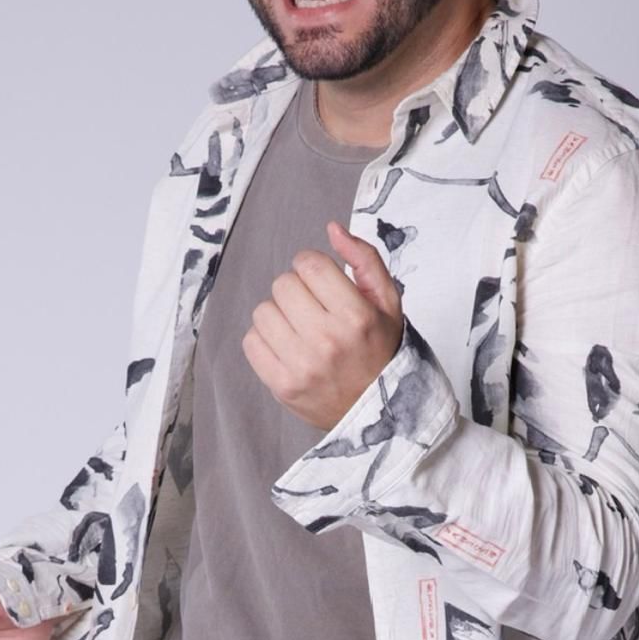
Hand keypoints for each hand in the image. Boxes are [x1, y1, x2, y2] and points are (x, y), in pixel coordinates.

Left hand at [242, 221, 402, 430]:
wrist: (378, 410)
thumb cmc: (381, 349)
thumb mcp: (388, 301)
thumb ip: (364, 258)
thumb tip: (332, 228)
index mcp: (356, 316)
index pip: (308, 264)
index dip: (312, 266)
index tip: (320, 280)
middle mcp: (328, 340)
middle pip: (283, 285)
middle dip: (296, 290)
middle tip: (313, 307)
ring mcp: (302, 365)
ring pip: (263, 311)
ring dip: (279, 314)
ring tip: (300, 328)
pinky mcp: (282, 385)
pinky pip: (251, 342)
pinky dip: (265, 340)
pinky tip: (287, 346)